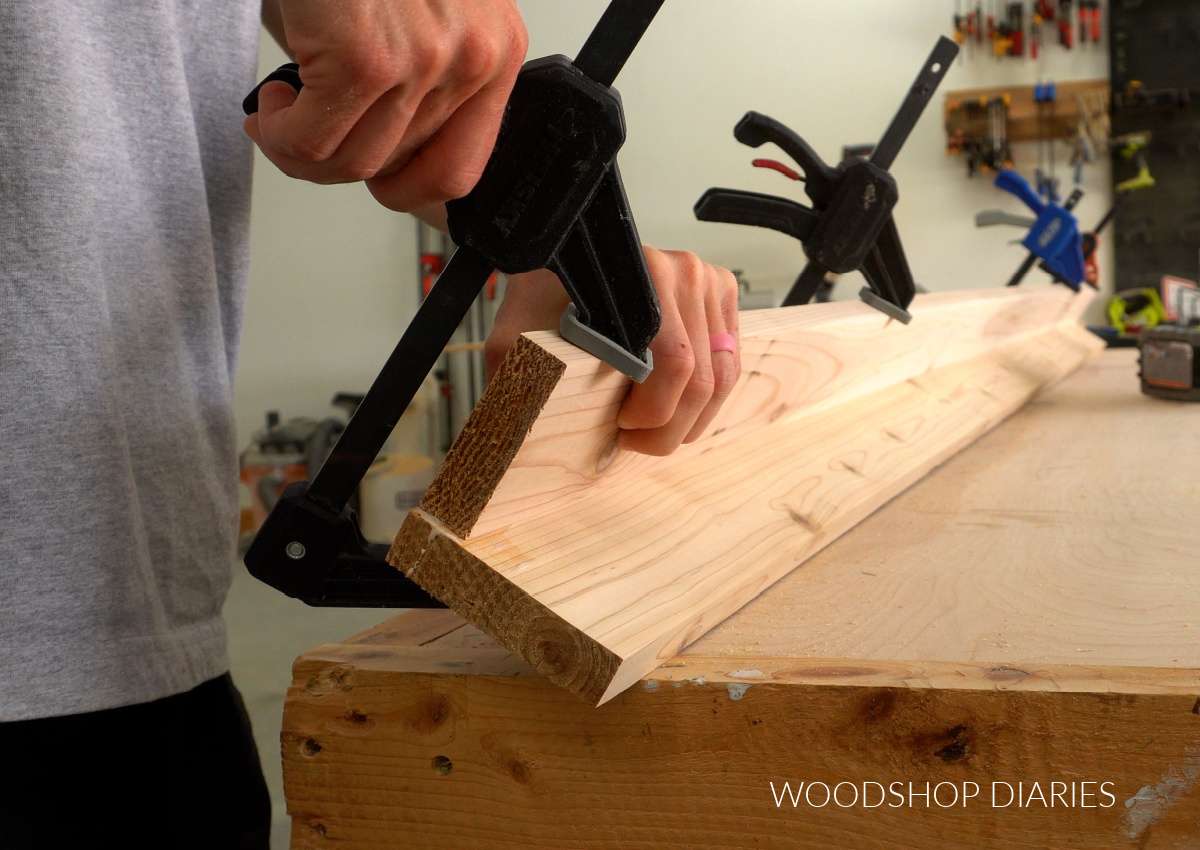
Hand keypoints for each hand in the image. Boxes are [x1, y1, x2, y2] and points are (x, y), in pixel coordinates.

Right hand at [246, 0, 527, 211]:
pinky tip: (272, 105)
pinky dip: (280, 136)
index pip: (461, 169)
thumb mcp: (416, 12)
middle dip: (337, 159)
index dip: (404, 188)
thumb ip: (411, 77)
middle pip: (396, 168)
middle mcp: (473, 58)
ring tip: (282, 113)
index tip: (371, 180)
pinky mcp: (368, 57)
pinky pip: (314, 142)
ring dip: (301, 150)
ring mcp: (424, 61)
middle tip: (302, 130)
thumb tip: (366, 141)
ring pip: (352, 164)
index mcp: (495, 50)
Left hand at [485, 249, 740, 456]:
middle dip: (673, 428)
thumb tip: (516, 426)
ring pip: (722, 376)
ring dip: (692, 418)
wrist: (562, 254)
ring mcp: (708, 281)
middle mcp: (683, 272)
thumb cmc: (543, 295)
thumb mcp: (515, 335)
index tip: (622, 427)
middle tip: (638, 441)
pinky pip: (730, 361)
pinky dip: (707, 395)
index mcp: (643, 276)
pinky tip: (673, 402)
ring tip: (655, 427)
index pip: (674, 366)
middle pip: (703, 379)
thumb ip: (513, 373)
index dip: (654, 413)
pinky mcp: (722, 293)